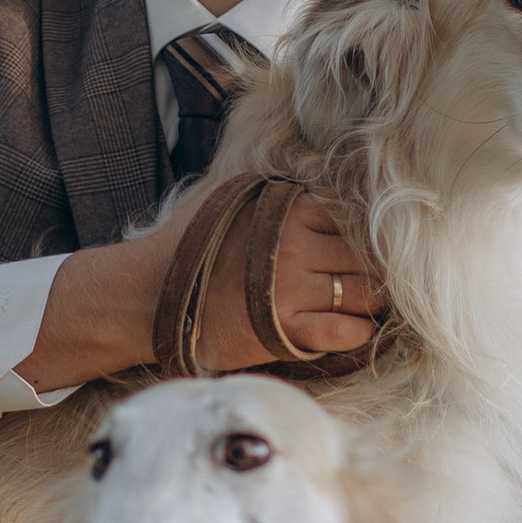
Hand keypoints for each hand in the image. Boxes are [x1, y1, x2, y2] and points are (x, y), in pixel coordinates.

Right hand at [189, 187, 387, 369]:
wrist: (150, 295)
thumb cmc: (190, 245)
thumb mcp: (232, 197)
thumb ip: (277, 193)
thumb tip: (320, 191)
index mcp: (288, 210)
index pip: (353, 220)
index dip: (363, 239)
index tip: (359, 255)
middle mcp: (295, 246)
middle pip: (365, 258)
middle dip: (372, 272)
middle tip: (368, 284)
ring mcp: (291, 289)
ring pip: (364, 294)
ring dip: (371, 303)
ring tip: (363, 308)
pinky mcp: (284, 330)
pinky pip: (346, 331)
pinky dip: (358, 332)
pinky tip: (353, 330)